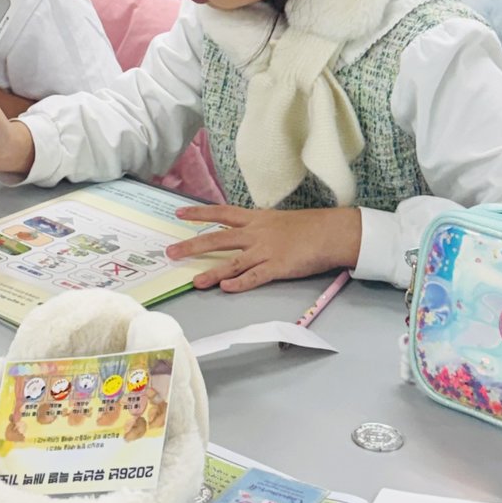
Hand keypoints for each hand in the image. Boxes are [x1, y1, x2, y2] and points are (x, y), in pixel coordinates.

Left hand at [168, 205, 361, 293]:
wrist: (330, 231)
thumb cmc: (308, 226)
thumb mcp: (277, 220)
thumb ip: (259, 226)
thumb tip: (245, 230)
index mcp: (255, 218)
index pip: (221, 213)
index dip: (199, 213)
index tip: (178, 213)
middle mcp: (255, 233)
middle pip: (217, 239)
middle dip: (193, 246)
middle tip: (171, 252)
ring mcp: (265, 251)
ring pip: (232, 262)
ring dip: (212, 272)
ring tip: (194, 282)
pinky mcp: (277, 267)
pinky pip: (255, 277)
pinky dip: (240, 283)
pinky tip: (226, 289)